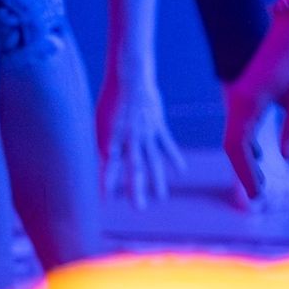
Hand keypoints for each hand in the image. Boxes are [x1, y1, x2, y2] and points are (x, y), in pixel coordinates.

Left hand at [97, 71, 186, 208]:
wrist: (133, 80)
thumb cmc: (117, 101)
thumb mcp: (107, 121)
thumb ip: (108, 140)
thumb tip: (107, 156)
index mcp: (116, 138)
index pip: (111, 164)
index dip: (109, 181)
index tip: (107, 199)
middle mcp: (131, 138)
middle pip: (135, 168)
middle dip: (137, 189)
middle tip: (139, 208)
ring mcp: (147, 133)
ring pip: (153, 160)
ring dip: (157, 180)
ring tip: (161, 197)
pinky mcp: (159, 126)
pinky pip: (167, 144)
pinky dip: (174, 157)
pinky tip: (181, 170)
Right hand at [222, 7, 288, 201]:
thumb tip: (287, 157)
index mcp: (249, 102)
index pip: (239, 146)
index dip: (246, 172)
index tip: (257, 193)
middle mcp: (237, 100)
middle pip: (232, 144)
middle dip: (243, 170)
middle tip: (257, 195)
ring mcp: (239, 95)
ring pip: (234, 134)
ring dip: (245, 157)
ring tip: (259, 181)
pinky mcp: (245, 92)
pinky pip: (240, 123)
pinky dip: (247, 142)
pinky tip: (260, 154)